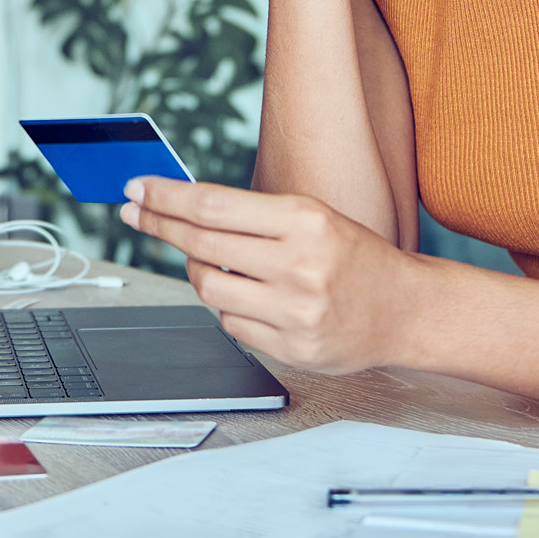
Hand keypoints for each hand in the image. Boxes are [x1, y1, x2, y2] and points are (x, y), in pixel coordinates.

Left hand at [121, 176, 414, 373]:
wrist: (404, 310)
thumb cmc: (353, 256)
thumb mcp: (312, 217)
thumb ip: (254, 216)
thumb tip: (182, 209)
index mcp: (304, 220)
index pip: (213, 205)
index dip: (166, 197)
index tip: (137, 189)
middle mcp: (299, 264)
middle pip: (202, 244)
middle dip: (159, 225)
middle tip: (134, 213)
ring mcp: (295, 311)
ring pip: (209, 288)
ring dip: (198, 271)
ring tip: (213, 261)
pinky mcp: (292, 348)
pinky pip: (231, 324)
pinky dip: (228, 307)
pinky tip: (249, 297)